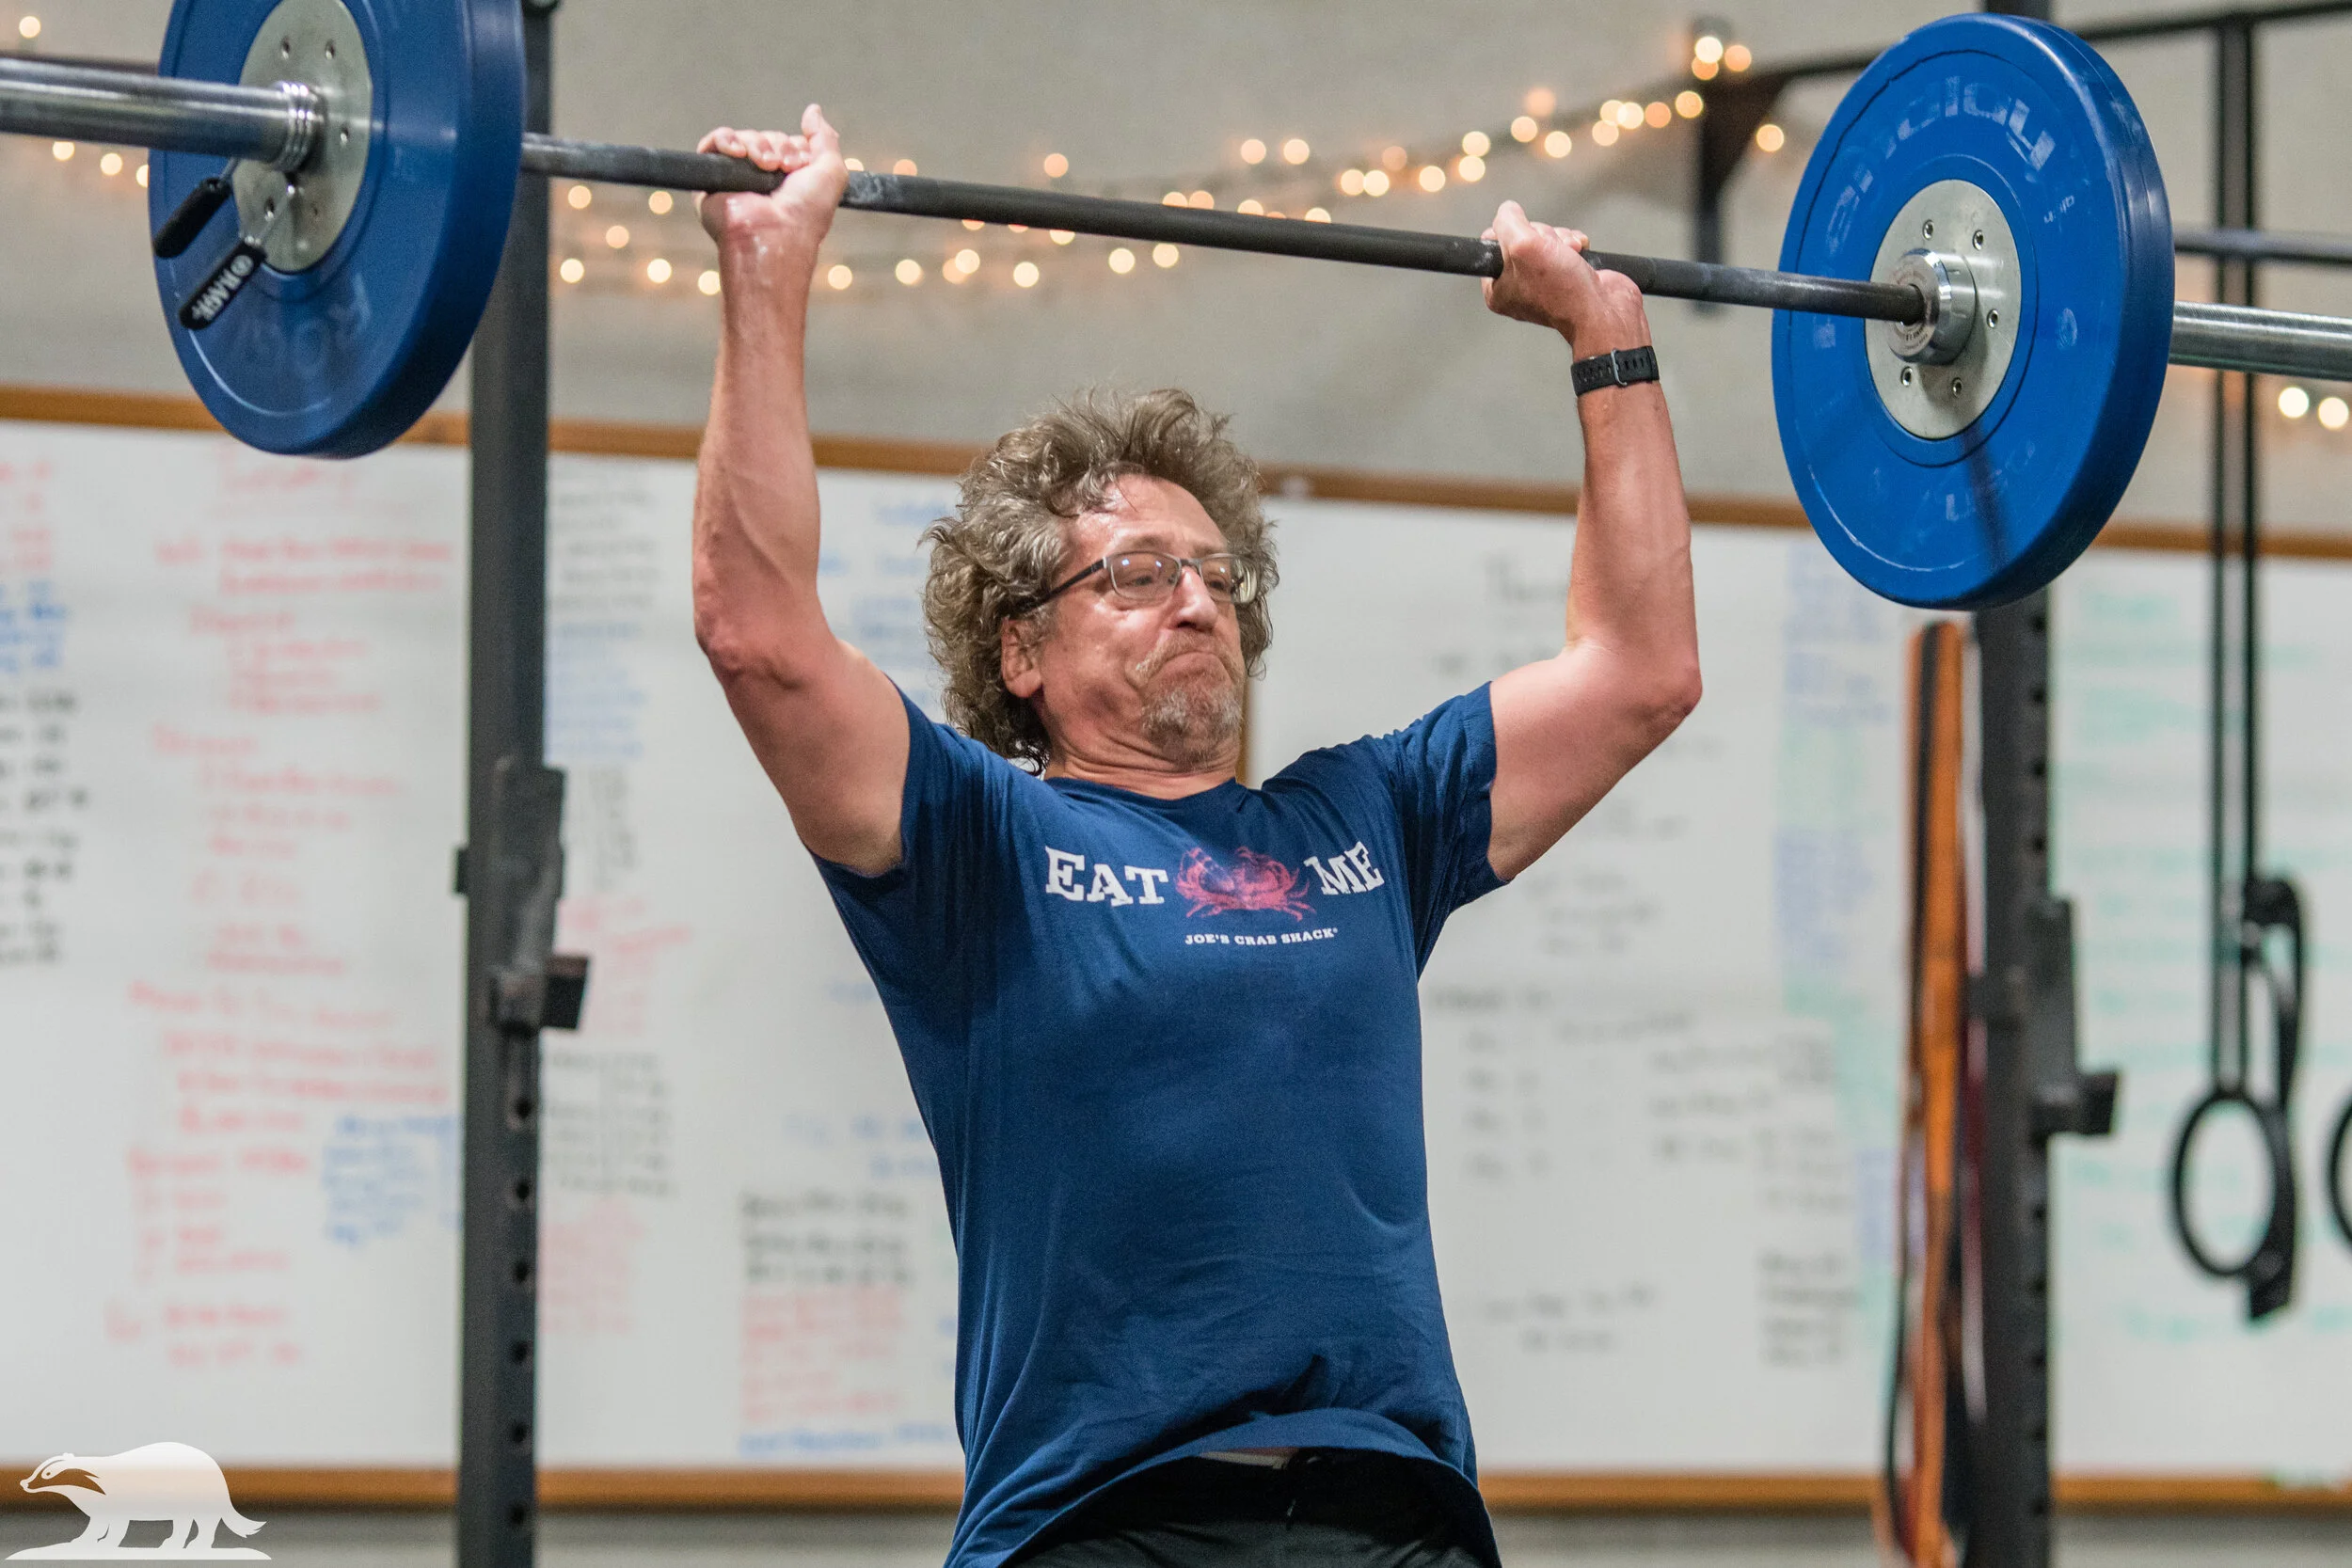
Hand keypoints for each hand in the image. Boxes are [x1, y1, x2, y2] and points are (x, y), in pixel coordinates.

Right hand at [697, 104, 848, 257]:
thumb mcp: (831, 172)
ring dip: (756, 144)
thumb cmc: (806, 213)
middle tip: (782, 168)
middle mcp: (762, 178)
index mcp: (789, 179)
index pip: (788, 142)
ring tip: (764, 165)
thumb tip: (813, 110)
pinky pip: (713, 143)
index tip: (800, 164)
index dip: (795, 147)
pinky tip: (738, 152)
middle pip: (766, 137)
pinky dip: (725, 139)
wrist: (775, 235)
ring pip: (742, 137)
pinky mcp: (712, 179)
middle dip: (777, 146)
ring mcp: (737, 178)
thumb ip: (824, 138)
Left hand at [1482, 201, 1649, 356]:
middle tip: (1552, 253)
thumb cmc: (1563, 290)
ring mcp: (1544, 281)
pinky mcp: (1566, 273)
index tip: (1527, 244)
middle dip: (1543, 237)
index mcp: (1498, 288)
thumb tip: (1507, 210)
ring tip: (1571, 254)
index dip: (1512, 233)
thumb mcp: (1523, 246)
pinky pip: (1564, 244)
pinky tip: (1580, 253)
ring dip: (1561, 239)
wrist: (1603, 310)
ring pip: (1546, 238)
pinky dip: (1575, 243)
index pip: (1492, 242)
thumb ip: (1507, 222)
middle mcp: (1518, 286)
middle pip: (1522, 235)